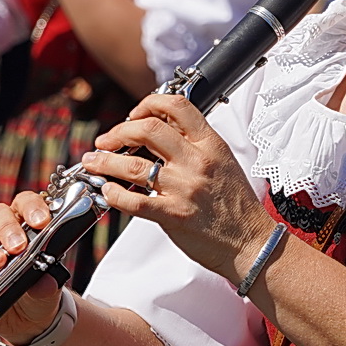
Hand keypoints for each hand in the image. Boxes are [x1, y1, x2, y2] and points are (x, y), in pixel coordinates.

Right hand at [0, 193, 62, 343]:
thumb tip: (44, 282)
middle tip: (18, 246)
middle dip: (7, 229)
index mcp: (24, 226)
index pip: (24, 204)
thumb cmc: (40, 291)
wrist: (30, 320)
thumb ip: (48, 285)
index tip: (41, 222)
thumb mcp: (49, 290)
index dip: (32, 208)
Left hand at [83, 95, 270, 281]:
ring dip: (105, 162)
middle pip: (147, 129)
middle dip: (117, 132)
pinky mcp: (174, 215)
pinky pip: (134, 201)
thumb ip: (194, 144)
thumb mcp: (223, 162)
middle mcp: (197, 162)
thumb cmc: (236, 206)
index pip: (176, 106)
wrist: (251, 242)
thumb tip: (159, 130)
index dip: (147, 104)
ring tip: (93, 163)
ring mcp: (185, 188)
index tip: (133, 114)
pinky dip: (114, 194)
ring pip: (133, 165)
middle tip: (105, 141)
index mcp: (211, 144)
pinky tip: (107, 191)